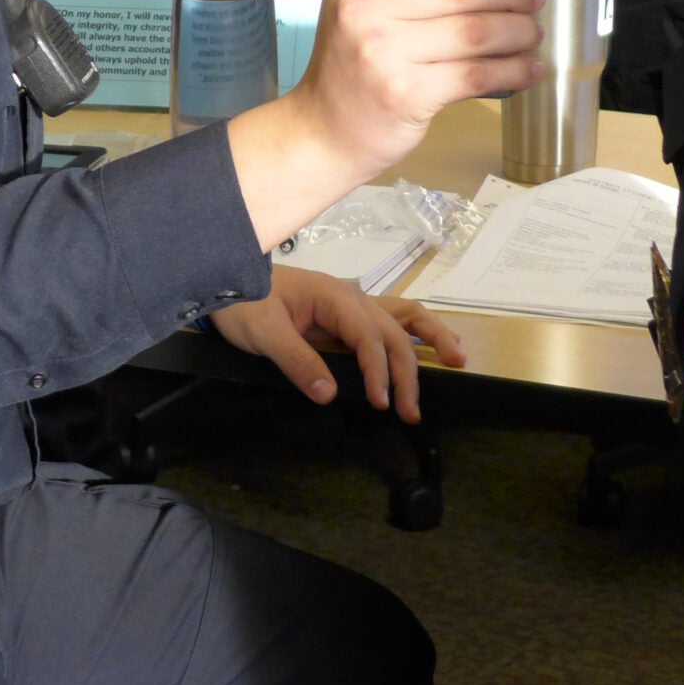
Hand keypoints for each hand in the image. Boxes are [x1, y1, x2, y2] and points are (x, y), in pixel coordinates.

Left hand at [210, 265, 466, 421]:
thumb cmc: (241, 301)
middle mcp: (352, 296)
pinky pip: (390, 319)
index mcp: (334, 297)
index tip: (383, 403)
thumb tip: (329, 394)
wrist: (225, 272)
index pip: (369, 337)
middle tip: (412, 412)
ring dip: (431, 339)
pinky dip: (415, 332)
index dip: (380, 372)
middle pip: (393, 333)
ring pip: (403, 317)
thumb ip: (296, 361)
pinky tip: (430, 345)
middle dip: (408, 373)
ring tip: (458, 360)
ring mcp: (353, 302)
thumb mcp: (262, 332)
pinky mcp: (347, 312)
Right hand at [288, 0, 545, 178]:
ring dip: (517, 31)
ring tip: (531, 32)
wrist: (324, 130)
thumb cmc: (350, 64)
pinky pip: (477, 74)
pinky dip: (512, 70)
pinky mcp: (408, 93)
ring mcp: (384, 52)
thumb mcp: (357, 7)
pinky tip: (527, 68)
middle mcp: (365, 7)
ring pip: (475, 31)